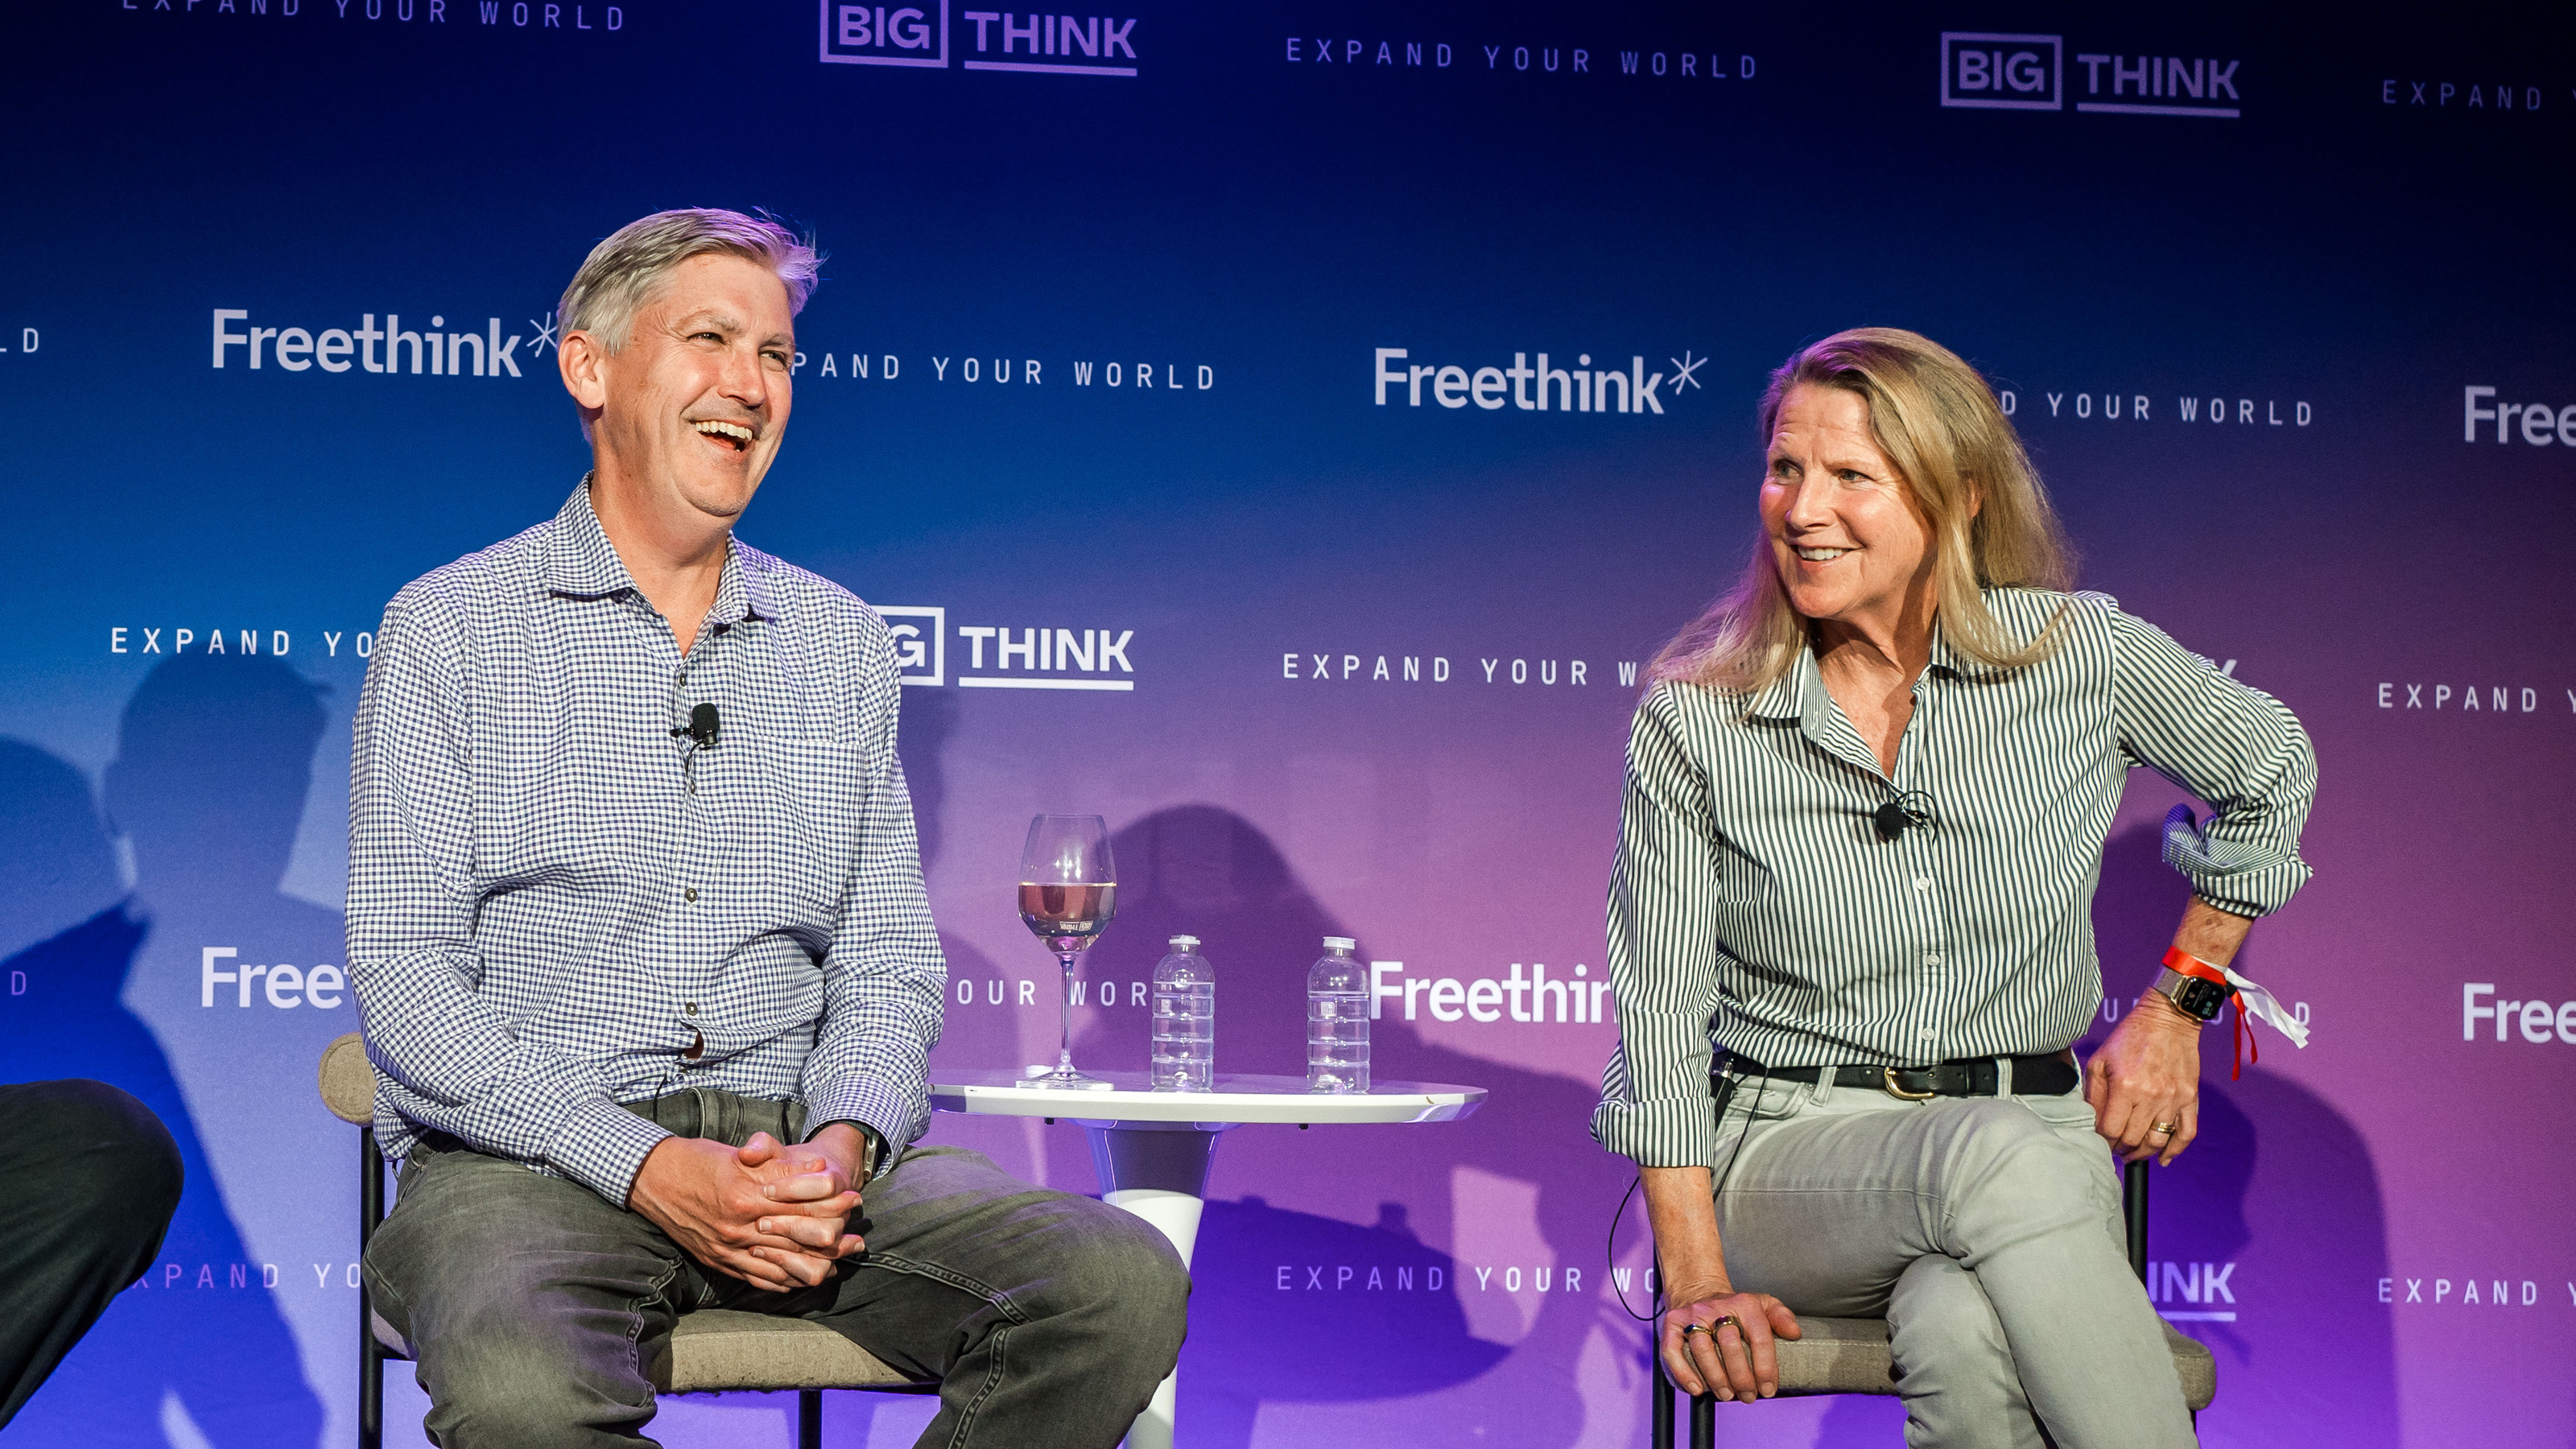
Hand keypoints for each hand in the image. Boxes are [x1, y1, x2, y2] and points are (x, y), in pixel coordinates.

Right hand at [627, 1133, 859, 1290]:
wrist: (652, 1179)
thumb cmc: (697, 1160)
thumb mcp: (739, 1155)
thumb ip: (778, 1164)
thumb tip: (818, 1170)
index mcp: (746, 1196)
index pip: (800, 1205)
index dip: (830, 1203)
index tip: (853, 1198)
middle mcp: (738, 1228)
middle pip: (796, 1240)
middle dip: (830, 1240)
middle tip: (855, 1238)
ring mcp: (727, 1248)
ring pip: (779, 1266)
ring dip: (812, 1266)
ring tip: (838, 1263)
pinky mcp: (717, 1260)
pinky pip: (755, 1278)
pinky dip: (781, 1281)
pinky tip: (799, 1279)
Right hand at [1662, 1289, 1800, 1403]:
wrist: (1698, 1290)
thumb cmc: (1735, 1308)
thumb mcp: (1763, 1305)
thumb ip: (1781, 1317)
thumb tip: (1794, 1333)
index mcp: (1744, 1304)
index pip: (1759, 1337)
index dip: (1765, 1367)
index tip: (1768, 1389)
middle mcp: (1716, 1307)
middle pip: (1729, 1344)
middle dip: (1741, 1377)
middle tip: (1748, 1396)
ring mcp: (1692, 1315)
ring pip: (1702, 1349)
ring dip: (1716, 1378)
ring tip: (1726, 1395)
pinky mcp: (1672, 1324)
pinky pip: (1672, 1350)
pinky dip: (1683, 1372)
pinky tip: (1696, 1389)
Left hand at [2086, 991, 2201, 1164]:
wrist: (2168, 1021)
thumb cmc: (2129, 1038)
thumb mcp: (2100, 1060)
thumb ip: (2095, 1094)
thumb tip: (2093, 1122)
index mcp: (2126, 1087)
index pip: (2111, 1129)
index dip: (2102, 1140)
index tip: (2099, 1140)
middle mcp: (2152, 1096)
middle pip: (2133, 1139)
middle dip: (2120, 1148)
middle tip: (2114, 1148)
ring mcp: (2174, 1099)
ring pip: (2157, 1140)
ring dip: (2143, 1152)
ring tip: (2132, 1154)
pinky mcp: (2190, 1098)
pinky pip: (2187, 1132)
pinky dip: (2176, 1150)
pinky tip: (2163, 1159)